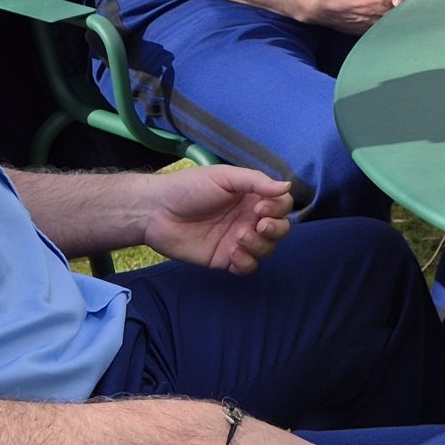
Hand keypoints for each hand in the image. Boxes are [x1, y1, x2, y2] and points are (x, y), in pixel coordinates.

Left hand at [142, 167, 292, 273]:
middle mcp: (248, 218)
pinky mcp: (224, 259)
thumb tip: (288, 186)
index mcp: (251, 197)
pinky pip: (247, 267)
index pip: (282, 205)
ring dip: (260, 245)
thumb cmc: (188, 188)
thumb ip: (256, 181)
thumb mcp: (224, 177)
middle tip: (257, 224)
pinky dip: (246, 262)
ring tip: (238, 237)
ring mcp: (237, 240)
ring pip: (266, 249)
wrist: (156, 211)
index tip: (262, 206)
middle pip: (280, 229)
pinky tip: (232, 253)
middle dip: (276, 229)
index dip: (279, 208)